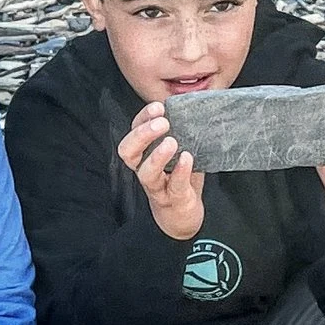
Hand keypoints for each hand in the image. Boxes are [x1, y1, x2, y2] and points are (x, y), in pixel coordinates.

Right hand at [118, 102, 204, 240]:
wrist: (183, 217)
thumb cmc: (179, 180)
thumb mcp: (179, 153)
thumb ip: (182, 134)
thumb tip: (196, 107)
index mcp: (144, 154)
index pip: (133, 131)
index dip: (142, 118)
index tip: (158, 107)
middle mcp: (144, 169)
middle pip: (128, 151)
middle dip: (142, 134)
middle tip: (162, 123)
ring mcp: (157, 186)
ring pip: (145, 172)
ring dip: (157, 155)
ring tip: (172, 142)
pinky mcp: (173, 199)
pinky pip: (174, 186)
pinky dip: (180, 171)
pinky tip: (188, 158)